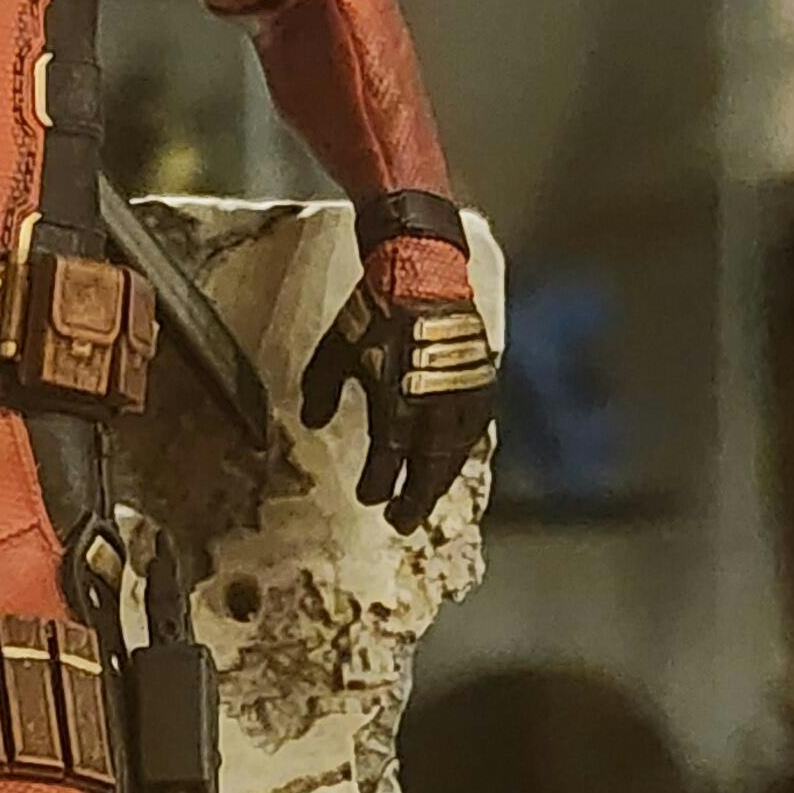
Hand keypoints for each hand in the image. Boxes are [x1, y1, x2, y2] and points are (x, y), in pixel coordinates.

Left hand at [295, 227, 496, 532]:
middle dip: (414, 499)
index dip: (379, 485)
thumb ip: (321, 389)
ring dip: (440, 480)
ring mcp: (463, 395)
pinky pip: (475, 429)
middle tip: (402, 523)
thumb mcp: (336, 349)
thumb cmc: (375, 311)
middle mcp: (435, 407)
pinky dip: (462, 451)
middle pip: (428, 469)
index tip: (369, 498)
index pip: (389, 461)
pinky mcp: (482, 381)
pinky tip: (454, 460)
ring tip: (426, 500)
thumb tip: (311, 423)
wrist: (421, 269)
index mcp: (398, 403)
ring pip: (455, 454)